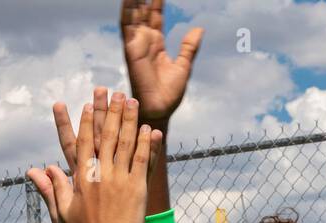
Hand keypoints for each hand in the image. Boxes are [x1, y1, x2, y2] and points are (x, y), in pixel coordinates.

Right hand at [26, 91, 161, 222]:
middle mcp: (101, 175)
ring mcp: (120, 181)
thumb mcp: (61, 212)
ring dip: (129, 120)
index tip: (87, 104)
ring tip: (131, 101)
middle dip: (109, 111)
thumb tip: (35, 171)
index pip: (83, 143)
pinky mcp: (138, 190)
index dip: (86, 121)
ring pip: (126, 143)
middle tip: (112, 91)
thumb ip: (50, 188)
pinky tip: (149, 129)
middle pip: (106, 136)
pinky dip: (146, 144)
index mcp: (82, 178)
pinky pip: (142, 161)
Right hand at [120, 0, 202, 125]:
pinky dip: (126, 10)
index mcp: (157, 43)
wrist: (160, 109)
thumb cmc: (170, 93)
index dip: (157, 1)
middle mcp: (145, 40)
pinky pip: (126, 26)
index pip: (156, 16)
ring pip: (133, 14)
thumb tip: (199, 28)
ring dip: (134, 0)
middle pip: (143, 11)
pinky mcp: (131, 49)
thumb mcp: (184, 65)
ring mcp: (137, 43)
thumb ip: (189, 46)